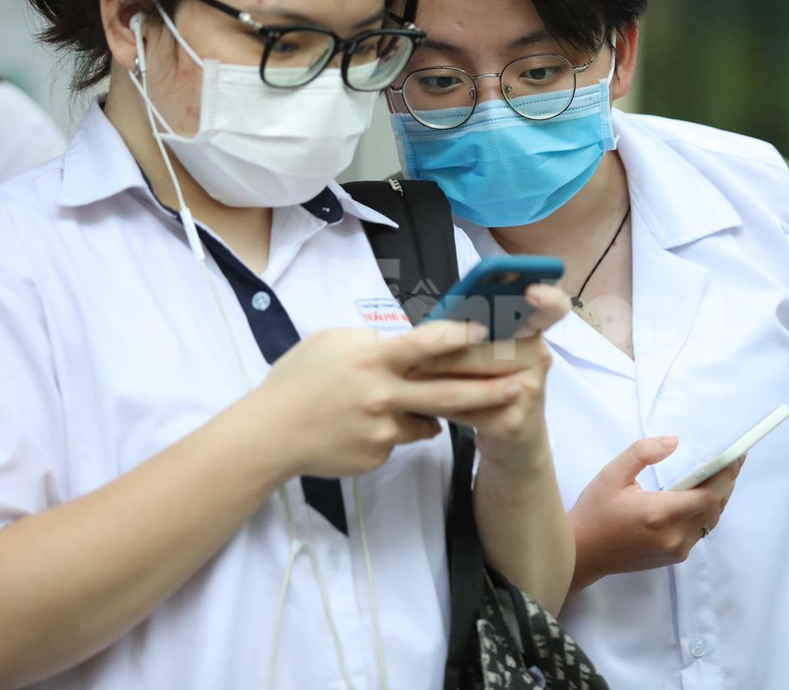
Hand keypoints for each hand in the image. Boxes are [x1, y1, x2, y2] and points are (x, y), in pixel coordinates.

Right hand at [255, 319, 526, 478]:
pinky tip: (361, 427)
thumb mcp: (332, 342)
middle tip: (519, 387)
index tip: (489, 333)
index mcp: (372, 359)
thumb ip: (372, 341)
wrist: (269, 435)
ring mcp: (382, 430)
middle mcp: (383, 395)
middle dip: (489, 391)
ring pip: (427, 422)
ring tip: (404, 405)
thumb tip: (403, 342)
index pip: (427, 345)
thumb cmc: (296, 380)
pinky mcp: (377, 456)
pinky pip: (400, 441)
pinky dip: (392, 433)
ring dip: (429, 414)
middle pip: (449, 394)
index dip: (461, 337)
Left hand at [413, 284, 570, 466]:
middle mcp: (538, 357)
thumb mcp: (491, 353)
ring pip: (473, 379)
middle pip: (487, 346)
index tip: (531, 292)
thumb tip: (434, 324)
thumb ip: (475, 332)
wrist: (515, 441)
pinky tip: (420, 402)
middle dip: (443, 351)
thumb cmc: (492, 384)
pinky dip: (438, 405)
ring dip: (433, 378)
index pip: (552, 308)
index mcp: (532, 331)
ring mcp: (530, 391)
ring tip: (408, 374)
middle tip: (411, 354)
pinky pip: (466, 408)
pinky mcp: (513, 421)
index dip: (547, 298)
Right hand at [568, 435, 742, 592]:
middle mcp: (674, 535)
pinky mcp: (673, 558)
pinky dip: (706, 513)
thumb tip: (674, 441)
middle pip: (715, 508)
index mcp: (660, 513)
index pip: (709, 495)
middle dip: (727, 483)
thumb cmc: (595, 511)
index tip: (738, 455)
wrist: (582, 553)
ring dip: (718, 499)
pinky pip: (700, 532)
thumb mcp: (612, 474)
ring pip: (710, 522)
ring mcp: (676, 550)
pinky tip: (702, 498)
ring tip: (721, 476)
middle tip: (733, 460)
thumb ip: (643, 453)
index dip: (727, 475)